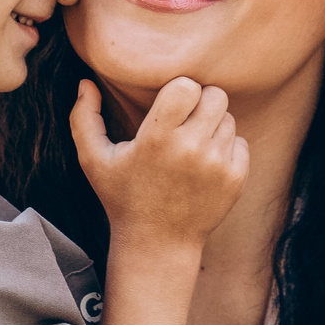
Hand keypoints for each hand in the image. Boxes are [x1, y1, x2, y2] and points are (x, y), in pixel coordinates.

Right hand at [71, 76, 247, 254]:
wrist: (157, 243)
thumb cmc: (122, 197)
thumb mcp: (93, 160)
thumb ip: (83, 118)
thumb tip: (85, 82)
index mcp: (156, 138)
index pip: (187, 86)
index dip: (180, 90)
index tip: (170, 105)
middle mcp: (190, 149)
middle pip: (215, 96)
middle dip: (201, 102)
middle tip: (186, 119)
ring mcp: (216, 165)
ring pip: (228, 118)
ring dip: (213, 125)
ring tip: (192, 144)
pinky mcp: (235, 179)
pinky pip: (240, 142)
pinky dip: (226, 148)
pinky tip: (205, 162)